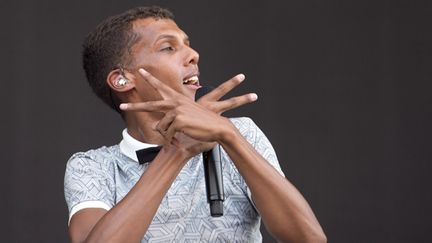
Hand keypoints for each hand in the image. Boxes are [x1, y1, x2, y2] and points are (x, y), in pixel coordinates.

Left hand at [120, 68, 256, 154]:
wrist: (218, 128)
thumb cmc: (205, 124)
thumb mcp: (188, 117)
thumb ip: (173, 119)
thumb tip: (157, 127)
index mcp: (179, 99)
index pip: (162, 86)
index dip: (150, 78)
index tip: (140, 71)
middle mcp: (176, 102)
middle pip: (151, 105)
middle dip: (134, 107)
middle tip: (121, 107)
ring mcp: (177, 111)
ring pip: (161, 127)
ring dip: (167, 137)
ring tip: (176, 140)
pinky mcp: (178, 120)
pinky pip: (167, 134)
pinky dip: (171, 140)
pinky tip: (178, 141)